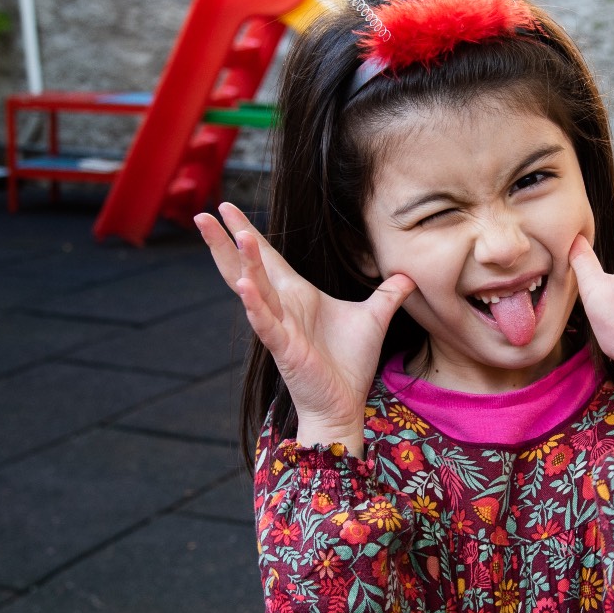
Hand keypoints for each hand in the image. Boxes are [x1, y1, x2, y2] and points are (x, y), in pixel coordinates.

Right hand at [195, 204, 414, 456]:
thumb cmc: (349, 364)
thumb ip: (388, 294)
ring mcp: (279, 327)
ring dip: (243, 262)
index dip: (248, 232)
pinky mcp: (284, 348)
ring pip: (254, 289)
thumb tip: (409, 275)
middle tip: (204, 213)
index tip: (227, 207)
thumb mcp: (374, 319)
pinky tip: (244, 286)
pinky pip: (265, 323)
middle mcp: (282, 307)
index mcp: (296, 295)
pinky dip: (255, 305)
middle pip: (246, 267)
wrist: (343, 405)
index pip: (267, 257)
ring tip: (233, 235)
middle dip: (225, 241)